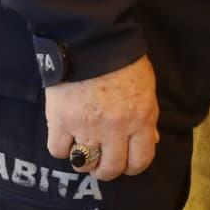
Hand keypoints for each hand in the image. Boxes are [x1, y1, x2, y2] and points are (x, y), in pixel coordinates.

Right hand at [44, 55, 159, 180]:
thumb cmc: (125, 62)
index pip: (140, 160)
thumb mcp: (147, 88)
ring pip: (84, 164)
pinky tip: (66, 136)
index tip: (127, 162)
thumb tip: (151, 141)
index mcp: (141, 118)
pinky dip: (62, 147)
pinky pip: (58, 150)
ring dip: (85, 160)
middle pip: (110, 169)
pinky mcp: (61, 120)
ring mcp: (86, 126)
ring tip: (85, 149)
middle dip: (107, 169)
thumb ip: (148, 117)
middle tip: (103, 160)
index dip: (133, 166)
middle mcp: (115, 128)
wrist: (93, 41)